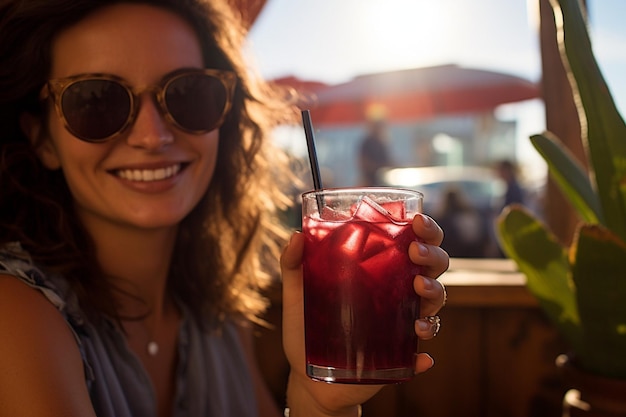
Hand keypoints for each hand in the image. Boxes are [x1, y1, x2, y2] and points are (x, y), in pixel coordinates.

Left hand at [280, 213, 448, 415]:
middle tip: (415, 251)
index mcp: (381, 270)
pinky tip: (420, 355)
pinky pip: (420, 354)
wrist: (308, 377)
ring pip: (435, 301)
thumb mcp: (298, 293)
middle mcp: (399, 292)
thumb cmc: (306, 328)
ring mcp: (402, 323)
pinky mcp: (400, 356)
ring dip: (434, 292)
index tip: (415, 221)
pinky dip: (423, 355)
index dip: (424, 229)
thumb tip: (296, 236)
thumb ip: (294, 264)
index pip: (413, 241)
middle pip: (434, 265)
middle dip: (433, 254)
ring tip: (418, 288)